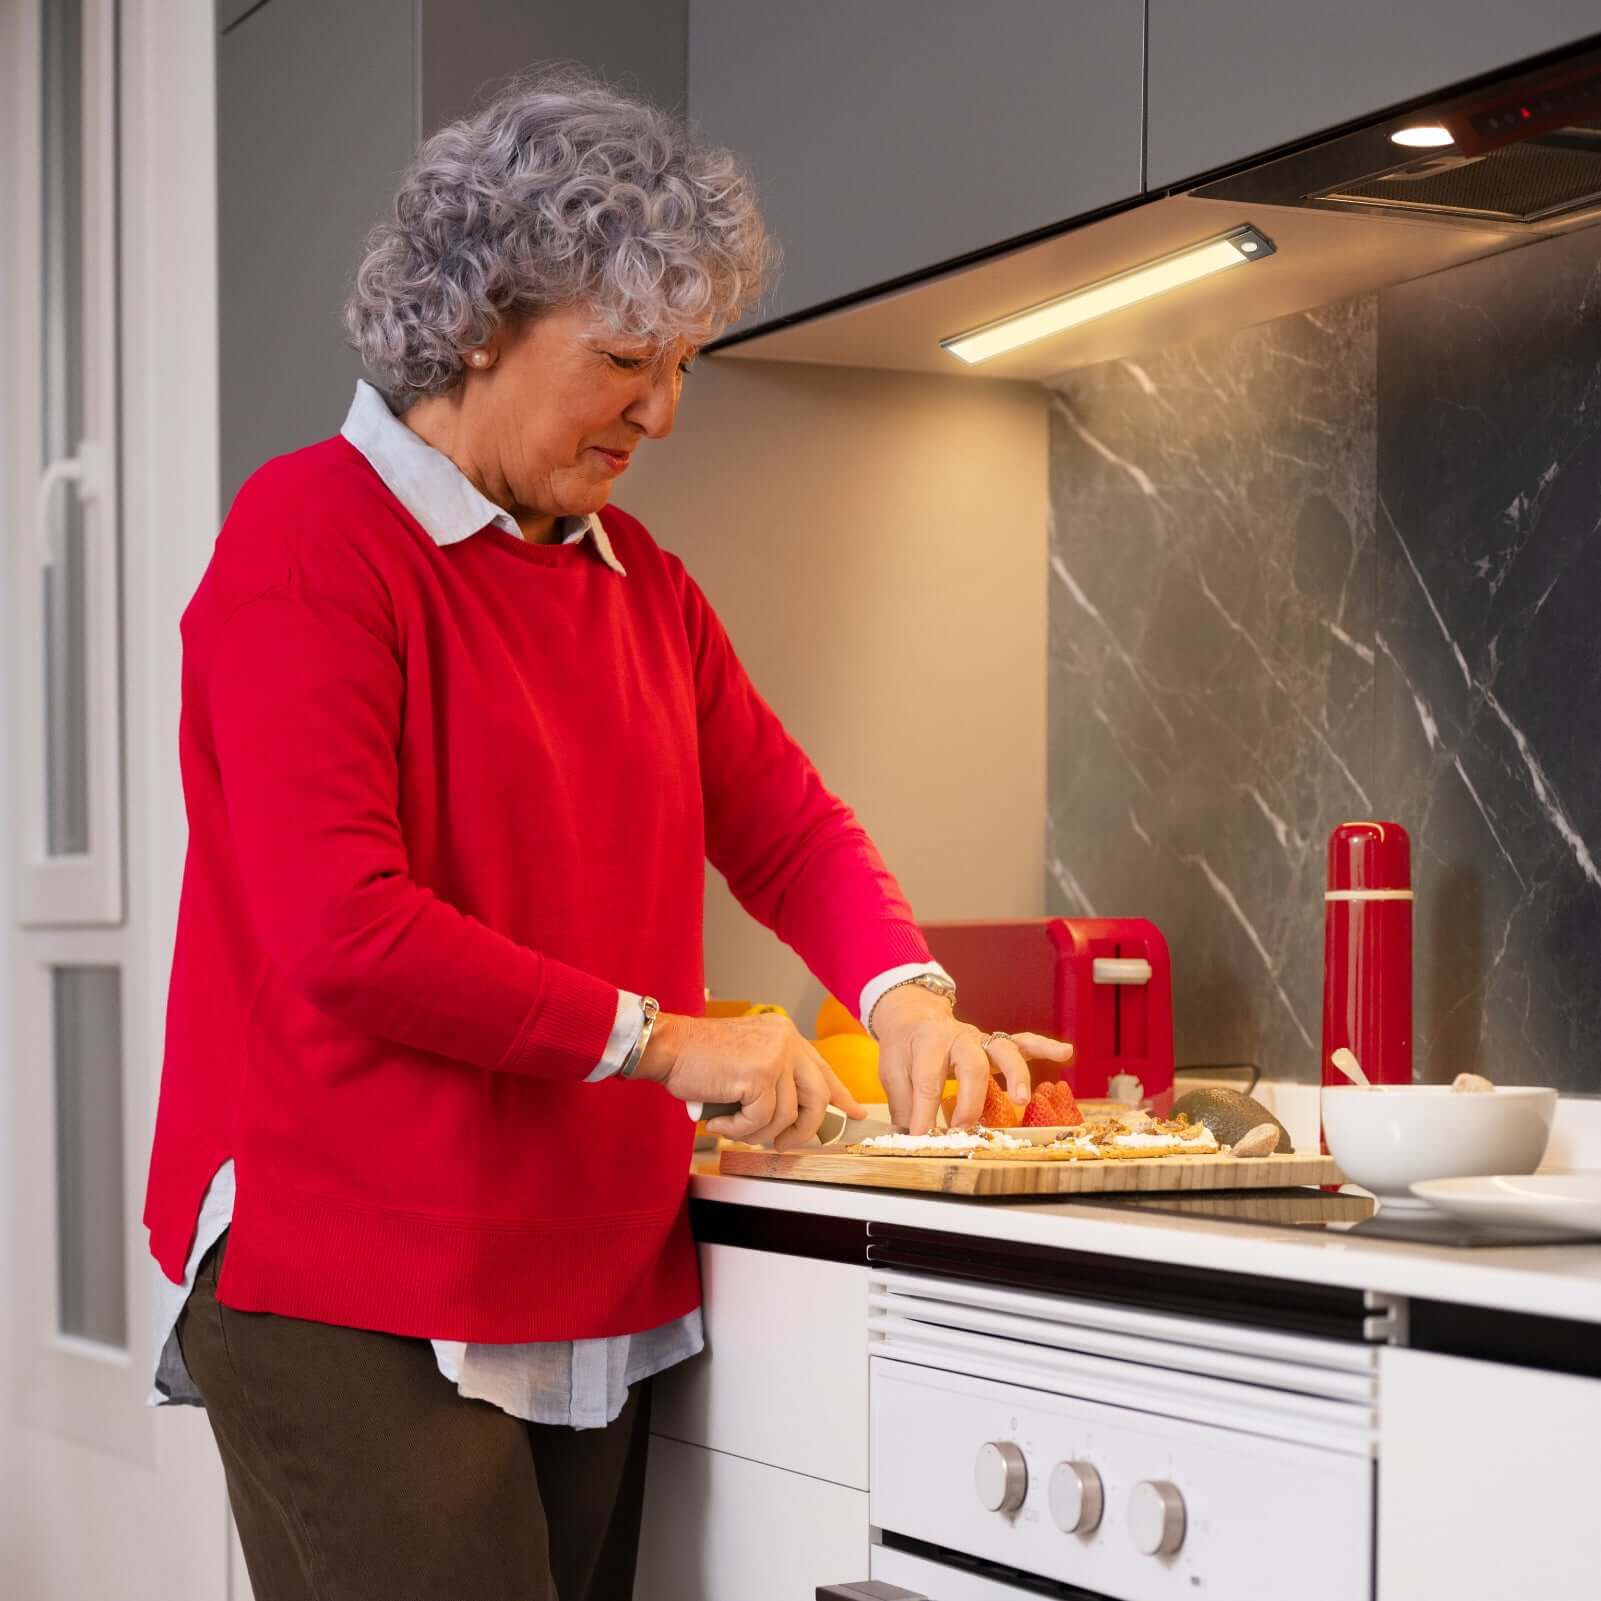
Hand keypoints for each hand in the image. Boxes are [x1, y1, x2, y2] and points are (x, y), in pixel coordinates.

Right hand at [636, 1011, 868, 1149]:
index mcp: (785, 1035)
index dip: (841, 1096)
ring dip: (756, 1132)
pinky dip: (738, 1130)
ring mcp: (775, 1057)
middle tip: (784, 1144)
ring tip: (731, 1126)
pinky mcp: (759, 1075)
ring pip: (785, 1116)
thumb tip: (797, 1115)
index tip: (856, 1112)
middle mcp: (786, 1041)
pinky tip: (719, 1121)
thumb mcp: (748, 1061)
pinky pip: (760, 1121)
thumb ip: (775, 1079)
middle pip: (817, 1098)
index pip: (822, 1069)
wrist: (667, 1047)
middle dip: (803, 1130)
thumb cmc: (698, 1058)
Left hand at [869, 984, 1073, 1135]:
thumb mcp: (891, 1070)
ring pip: (1003, 1051)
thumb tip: (910, 1136)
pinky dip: (1045, 1047)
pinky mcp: (995, 1044)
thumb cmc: (905, 1046)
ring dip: (1015, 1075)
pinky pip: (1023, 1042)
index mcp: (927, 1042)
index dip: (924, 1112)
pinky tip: (1065, 1052)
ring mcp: (981, 1040)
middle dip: (970, 1099)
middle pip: (970, 1065)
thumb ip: (903, 1103)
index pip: (928, 1080)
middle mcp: (959, 1038)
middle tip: (963, 1126)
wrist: (915, 1016)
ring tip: (1021, 1099)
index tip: (921, 1138)